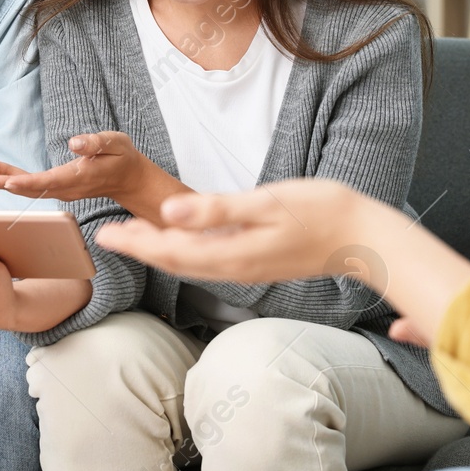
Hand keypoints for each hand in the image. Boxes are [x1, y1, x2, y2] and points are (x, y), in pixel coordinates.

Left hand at [0, 132, 176, 215]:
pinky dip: (19, 183)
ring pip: (33, 190)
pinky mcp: (61, 189)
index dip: (28, 183)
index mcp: (81, 176)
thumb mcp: (116, 143)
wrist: (129, 179)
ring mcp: (65, 191)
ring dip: (10, 183)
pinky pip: (37, 188)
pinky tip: (4, 178)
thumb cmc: (122, 158)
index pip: (51, 181)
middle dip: (10, 184)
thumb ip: (96, 142)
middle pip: (36, 189)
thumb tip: (73, 142)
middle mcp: (70, 188)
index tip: (9, 182)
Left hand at [94, 179, 362, 281]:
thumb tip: (170, 210)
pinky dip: (187, 249)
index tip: (106, 233)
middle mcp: (235, 269)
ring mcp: (248, 269)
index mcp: (232, 255)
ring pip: (192, 263)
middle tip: (107, 236)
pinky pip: (211, 260)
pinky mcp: (258, 264)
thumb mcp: (266, 201)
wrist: (363, 237)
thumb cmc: (320, 211)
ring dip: (161, 250)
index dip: (136, 242)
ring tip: (136, 236)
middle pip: (176, 261)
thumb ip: (216, 209)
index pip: (170, 251)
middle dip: (141, 248)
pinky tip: (183, 237)